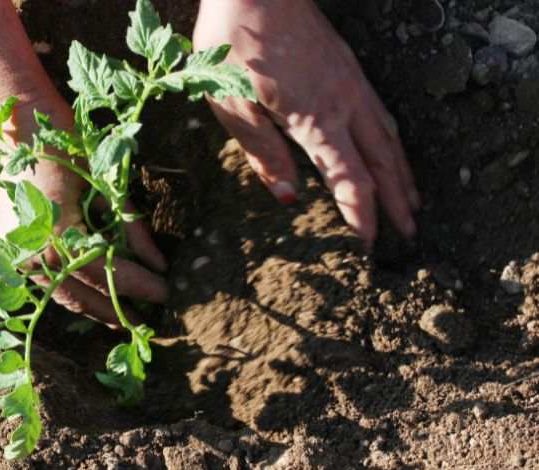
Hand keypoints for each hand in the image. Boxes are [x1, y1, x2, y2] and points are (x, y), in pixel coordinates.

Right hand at [0, 86, 167, 324]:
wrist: (7, 117)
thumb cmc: (61, 142)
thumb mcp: (103, 183)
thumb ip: (130, 227)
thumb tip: (160, 263)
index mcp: (57, 239)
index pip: (110, 274)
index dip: (142, 285)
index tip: (168, 292)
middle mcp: (32, 258)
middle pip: (84, 298)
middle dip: (119, 311)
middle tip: (150, 321)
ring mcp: (14, 259)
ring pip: (62, 296)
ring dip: (94, 308)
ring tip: (124, 317)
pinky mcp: (7, 253)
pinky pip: (47, 283)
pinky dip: (72, 291)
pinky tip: (93, 297)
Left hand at [194, 0, 419, 246]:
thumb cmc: (235, 46)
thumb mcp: (233, 105)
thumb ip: (262, 152)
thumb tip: (288, 198)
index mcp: (314, 120)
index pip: (350, 179)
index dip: (361, 214)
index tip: (368, 244)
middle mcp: (343, 105)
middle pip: (381, 163)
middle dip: (395, 202)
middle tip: (410, 235)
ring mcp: (351, 85)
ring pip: (389, 138)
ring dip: (403, 175)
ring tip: (413, 204)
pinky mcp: (349, 70)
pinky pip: (382, 115)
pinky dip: (394, 143)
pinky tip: (394, 152)